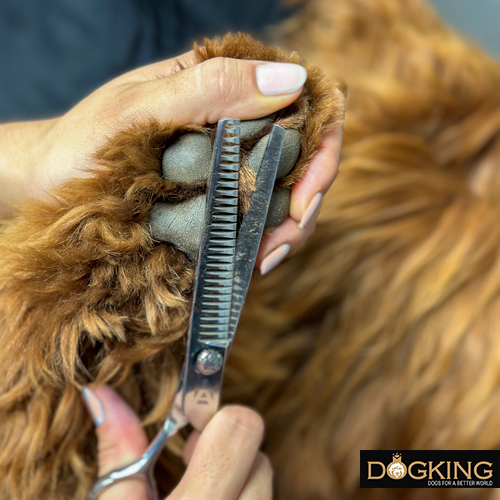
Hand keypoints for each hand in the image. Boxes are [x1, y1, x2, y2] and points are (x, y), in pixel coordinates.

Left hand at [0, 51, 343, 271]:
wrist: (51, 186)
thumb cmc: (84, 142)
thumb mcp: (140, 109)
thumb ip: (211, 88)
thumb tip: (293, 82)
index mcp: (224, 85)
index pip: (305, 103)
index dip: (323, 148)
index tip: (306, 195)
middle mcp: (237, 123)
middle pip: (306, 155)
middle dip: (307, 201)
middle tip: (281, 242)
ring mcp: (231, 164)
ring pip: (289, 192)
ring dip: (289, 229)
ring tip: (264, 259)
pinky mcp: (221, 200)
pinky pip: (261, 218)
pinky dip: (265, 241)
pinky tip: (251, 260)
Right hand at [82, 385, 270, 499]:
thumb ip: (118, 450)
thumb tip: (100, 392)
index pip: (242, 427)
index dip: (216, 418)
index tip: (192, 423)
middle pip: (261, 456)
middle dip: (228, 451)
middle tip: (192, 463)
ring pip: (264, 481)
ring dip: (237, 477)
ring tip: (201, 489)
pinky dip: (241, 495)